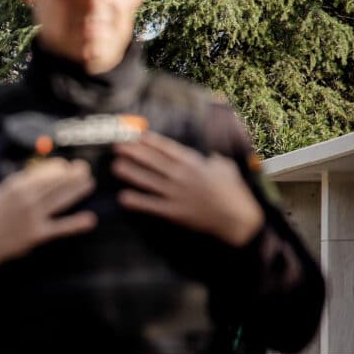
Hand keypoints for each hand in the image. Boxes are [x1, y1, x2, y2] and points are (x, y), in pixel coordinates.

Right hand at [0, 158, 96, 275]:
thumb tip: (3, 174)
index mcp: (14, 187)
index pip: (41, 172)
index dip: (56, 167)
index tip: (64, 164)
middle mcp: (27, 200)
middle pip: (55, 183)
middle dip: (72, 174)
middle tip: (84, 168)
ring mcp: (33, 217)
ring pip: (61, 200)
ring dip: (77, 191)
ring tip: (89, 183)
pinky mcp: (37, 234)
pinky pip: (60, 228)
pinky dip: (75, 224)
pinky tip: (88, 219)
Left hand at [112, 132, 263, 246]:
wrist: (238, 218)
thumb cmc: (232, 191)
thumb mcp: (224, 167)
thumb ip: (211, 159)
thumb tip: (206, 153)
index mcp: (194, 163)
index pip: (167, 149)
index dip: (150, 141)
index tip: (135, 135)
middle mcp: (183, 176)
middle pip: (154, 161)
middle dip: (134, 152)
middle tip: (116, 146)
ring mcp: (177, 194)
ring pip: (149, 181)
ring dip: (131, 173)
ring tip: (115, 166)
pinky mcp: (175, 212)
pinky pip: (152, 205)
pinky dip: (137, 201)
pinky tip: (123, 197)